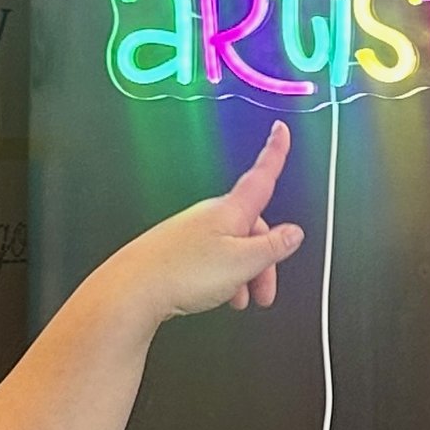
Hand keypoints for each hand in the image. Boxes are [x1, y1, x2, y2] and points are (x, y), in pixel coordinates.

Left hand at [122, 123, 305, 319]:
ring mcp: (192, 230)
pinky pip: (212, 257)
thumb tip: (294, 233)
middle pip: (251, 227)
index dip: (275, 152)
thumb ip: (273, 246)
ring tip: (239, 299)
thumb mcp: (242, 262)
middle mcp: (211, 215)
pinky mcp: (177, 248)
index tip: (280, 130)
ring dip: (243, 272)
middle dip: (264, 258)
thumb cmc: (182, 271)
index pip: (262, 175)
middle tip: (265, 290)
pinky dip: (223, 275)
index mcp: (231, 210)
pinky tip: (218, 295)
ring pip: (232, 246)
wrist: (135, 288)